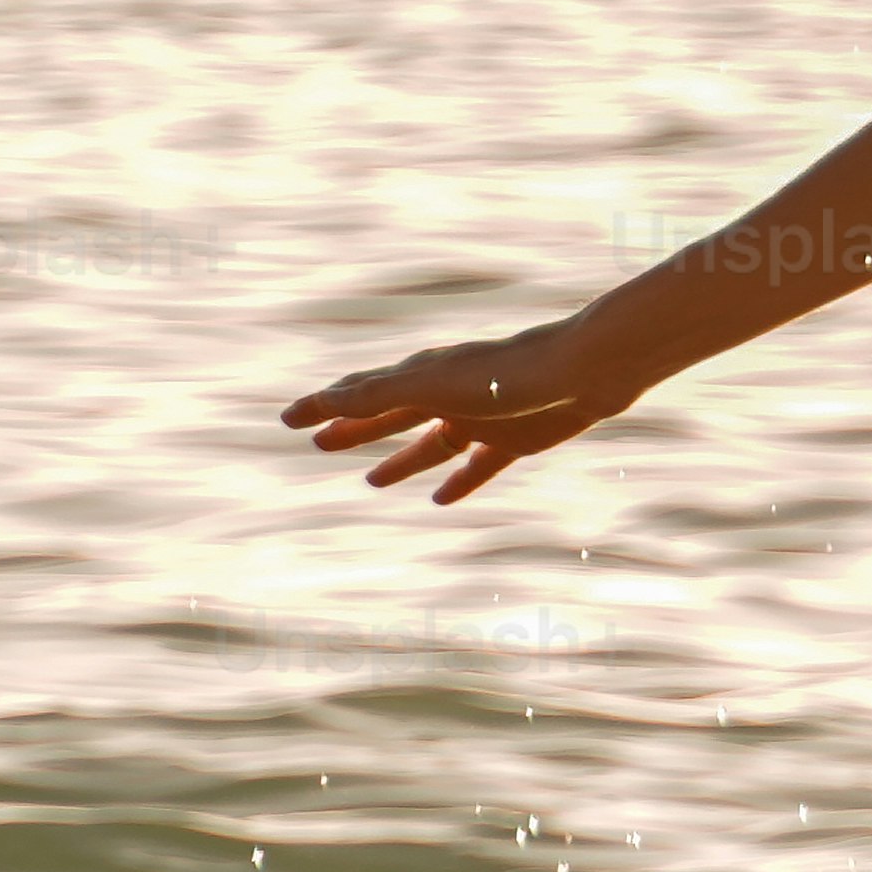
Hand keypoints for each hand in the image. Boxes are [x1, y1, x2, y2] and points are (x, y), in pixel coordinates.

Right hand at [281, 311, 640, 502]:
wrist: (584, 371)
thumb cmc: (507, 372)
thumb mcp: (434, 385)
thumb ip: (382, 393)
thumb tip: (330, 400)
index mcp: (420, 376)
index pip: (359, 392)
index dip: (322, 405)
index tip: (288, 418)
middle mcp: (446, 395)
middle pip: (388, 416)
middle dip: (353, 430)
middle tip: (317, 445)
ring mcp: (481, 418)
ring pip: (428, 444)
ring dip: (398, 461)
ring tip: (370, 480)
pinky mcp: (515, 440)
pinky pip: (477, 466)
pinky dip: (457, 482)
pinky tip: (440, 499)